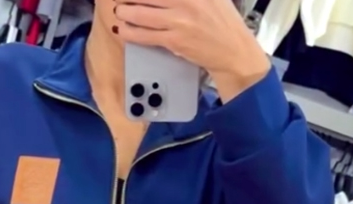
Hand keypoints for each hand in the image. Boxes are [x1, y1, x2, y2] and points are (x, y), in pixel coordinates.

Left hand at [114, 0, 270, 100]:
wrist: (233, 50)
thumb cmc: (223, 23)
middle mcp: (186, 1)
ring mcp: (179, 20)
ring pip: (143, 13)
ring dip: (126, 12)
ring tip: (120, 11)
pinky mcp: (175, 40)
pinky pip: (146, 36)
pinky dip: (131, 32)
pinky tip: (123, 29)